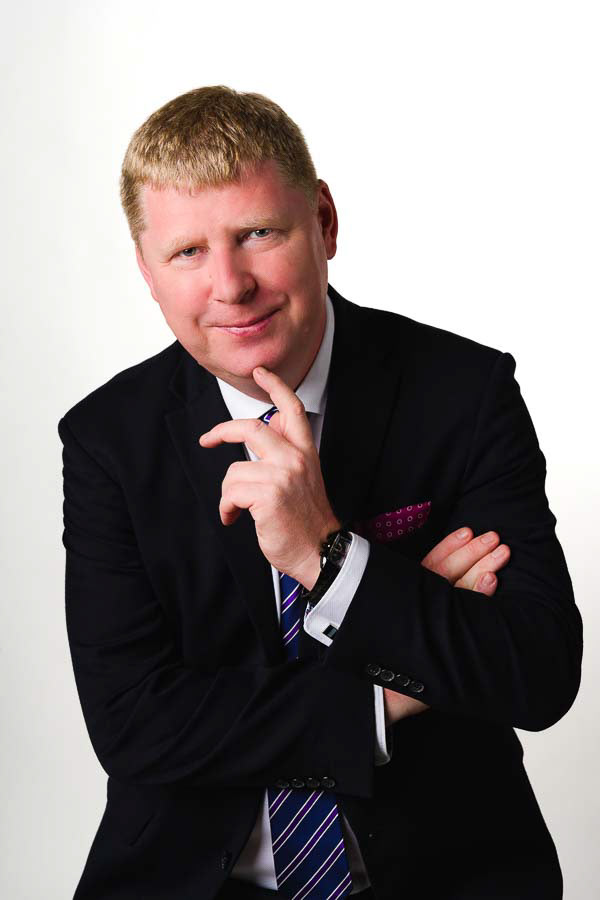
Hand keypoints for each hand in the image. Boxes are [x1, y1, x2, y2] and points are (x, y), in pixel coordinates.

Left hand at [198, 366, 339, 588]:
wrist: (320, 551)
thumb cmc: (306, 519)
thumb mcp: (303, 477)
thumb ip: (286, 450)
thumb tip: (268, 424)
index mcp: (306, 451)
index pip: (292, 409)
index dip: (275, 386)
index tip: (260, 372)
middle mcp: (295, 458)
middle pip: (251, 428)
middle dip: (222, 432)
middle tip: (208, 439)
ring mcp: (282, 476)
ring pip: (234, 470)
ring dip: (229, 494)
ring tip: (237, 509)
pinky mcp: (268, 495)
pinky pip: (230, 493)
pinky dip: (227, 509)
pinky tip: (235, 518)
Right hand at [383, 526, 510, 724]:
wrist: (375, 701)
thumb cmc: (395, 668)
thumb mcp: (411, 630)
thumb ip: (426, 608)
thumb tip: (460, 583)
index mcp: (410, 600)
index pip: (431, 566)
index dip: (451, 548)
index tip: (468, 531)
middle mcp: (414, 606)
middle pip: (445, 572)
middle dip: (472, 553)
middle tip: (495, 538)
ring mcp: (420, 619)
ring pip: (452, 585)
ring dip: (478, 565)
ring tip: (501, 551)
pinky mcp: (428, 637)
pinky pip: (456, 611)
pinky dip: (476, 595)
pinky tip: (493, 582)